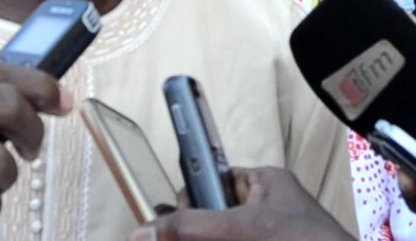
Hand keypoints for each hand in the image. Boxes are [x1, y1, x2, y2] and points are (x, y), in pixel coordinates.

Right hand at [129, 167, 350, 240]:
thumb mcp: (242, 229)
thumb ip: (192, 227)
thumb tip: (145, 231)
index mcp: (265, 184)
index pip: (214, 181)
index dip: (191, 201)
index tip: (171, 224)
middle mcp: (267, 209)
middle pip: (214, 218)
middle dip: (195, 234)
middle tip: (176, 240)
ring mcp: (270, 234)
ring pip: (223, 236)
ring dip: (205, 239)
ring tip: (182, 240)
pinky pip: (238, 240)